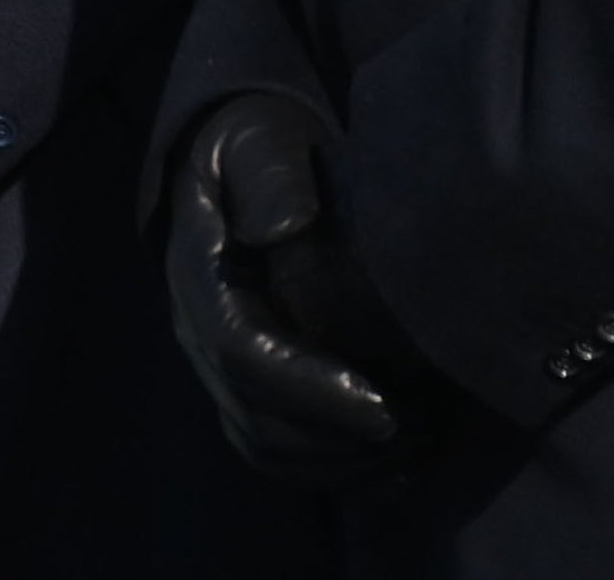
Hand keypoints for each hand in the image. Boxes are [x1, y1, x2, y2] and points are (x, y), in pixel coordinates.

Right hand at [163, 95, 411, 480]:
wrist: (237, 165)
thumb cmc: (259, 152)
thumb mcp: (259, 145)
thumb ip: (270, 181)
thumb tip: (283, 233)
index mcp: (198, 273)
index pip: (241, 352)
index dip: (310, 391)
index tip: (383, 408)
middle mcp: (196, 328)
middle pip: (254, 417)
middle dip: (337, 440)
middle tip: (417, 433)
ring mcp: (216, 362)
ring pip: (265, 446)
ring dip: (340, 463)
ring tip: (415, 447)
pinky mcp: (244, 384)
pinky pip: (277, 452)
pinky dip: (336, 469)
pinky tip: (398, 460)